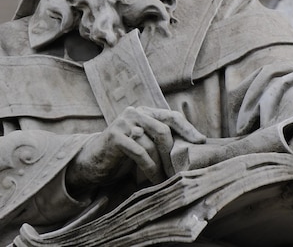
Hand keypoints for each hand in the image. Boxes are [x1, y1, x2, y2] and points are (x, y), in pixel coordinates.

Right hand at [66, 106, 205, 190]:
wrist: (92, 162)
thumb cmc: (122, 155)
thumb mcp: (144, 144)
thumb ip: (160, 140)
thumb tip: (191, 148)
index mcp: (144, 112)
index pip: (171, 116)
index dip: (187, 129)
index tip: (201, 142)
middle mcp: (134, 113)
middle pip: (163, 130)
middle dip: (173, 153)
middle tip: (180, 171)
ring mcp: (123, 122)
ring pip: (152, 143)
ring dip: (162, 165)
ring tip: (167, 179)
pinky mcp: (115, 136)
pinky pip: (140, 152)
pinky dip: (150, 168)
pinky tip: (155, 179)